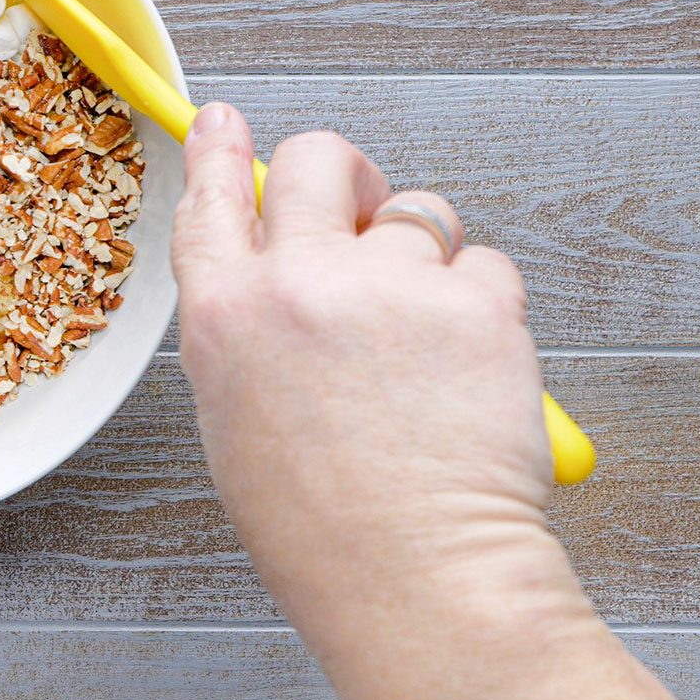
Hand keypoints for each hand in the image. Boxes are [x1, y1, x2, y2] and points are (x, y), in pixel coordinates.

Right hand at [171, 103, 699, 699]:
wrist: (416, 578)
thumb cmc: (322, 527)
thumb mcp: (237, 420)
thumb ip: (247, 330)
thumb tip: (278, 275)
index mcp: (225, 317)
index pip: (214, 199)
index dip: (222, 150)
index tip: (227, 122)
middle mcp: (298, 282)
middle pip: (320, 160)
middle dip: (349, 175)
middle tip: (370, 215)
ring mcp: (387, 285)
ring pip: (420, 212)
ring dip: (426, 256)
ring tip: (427, 340)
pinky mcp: (472, 300)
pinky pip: (485, 264)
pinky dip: (484, 304)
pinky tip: (469, 369)